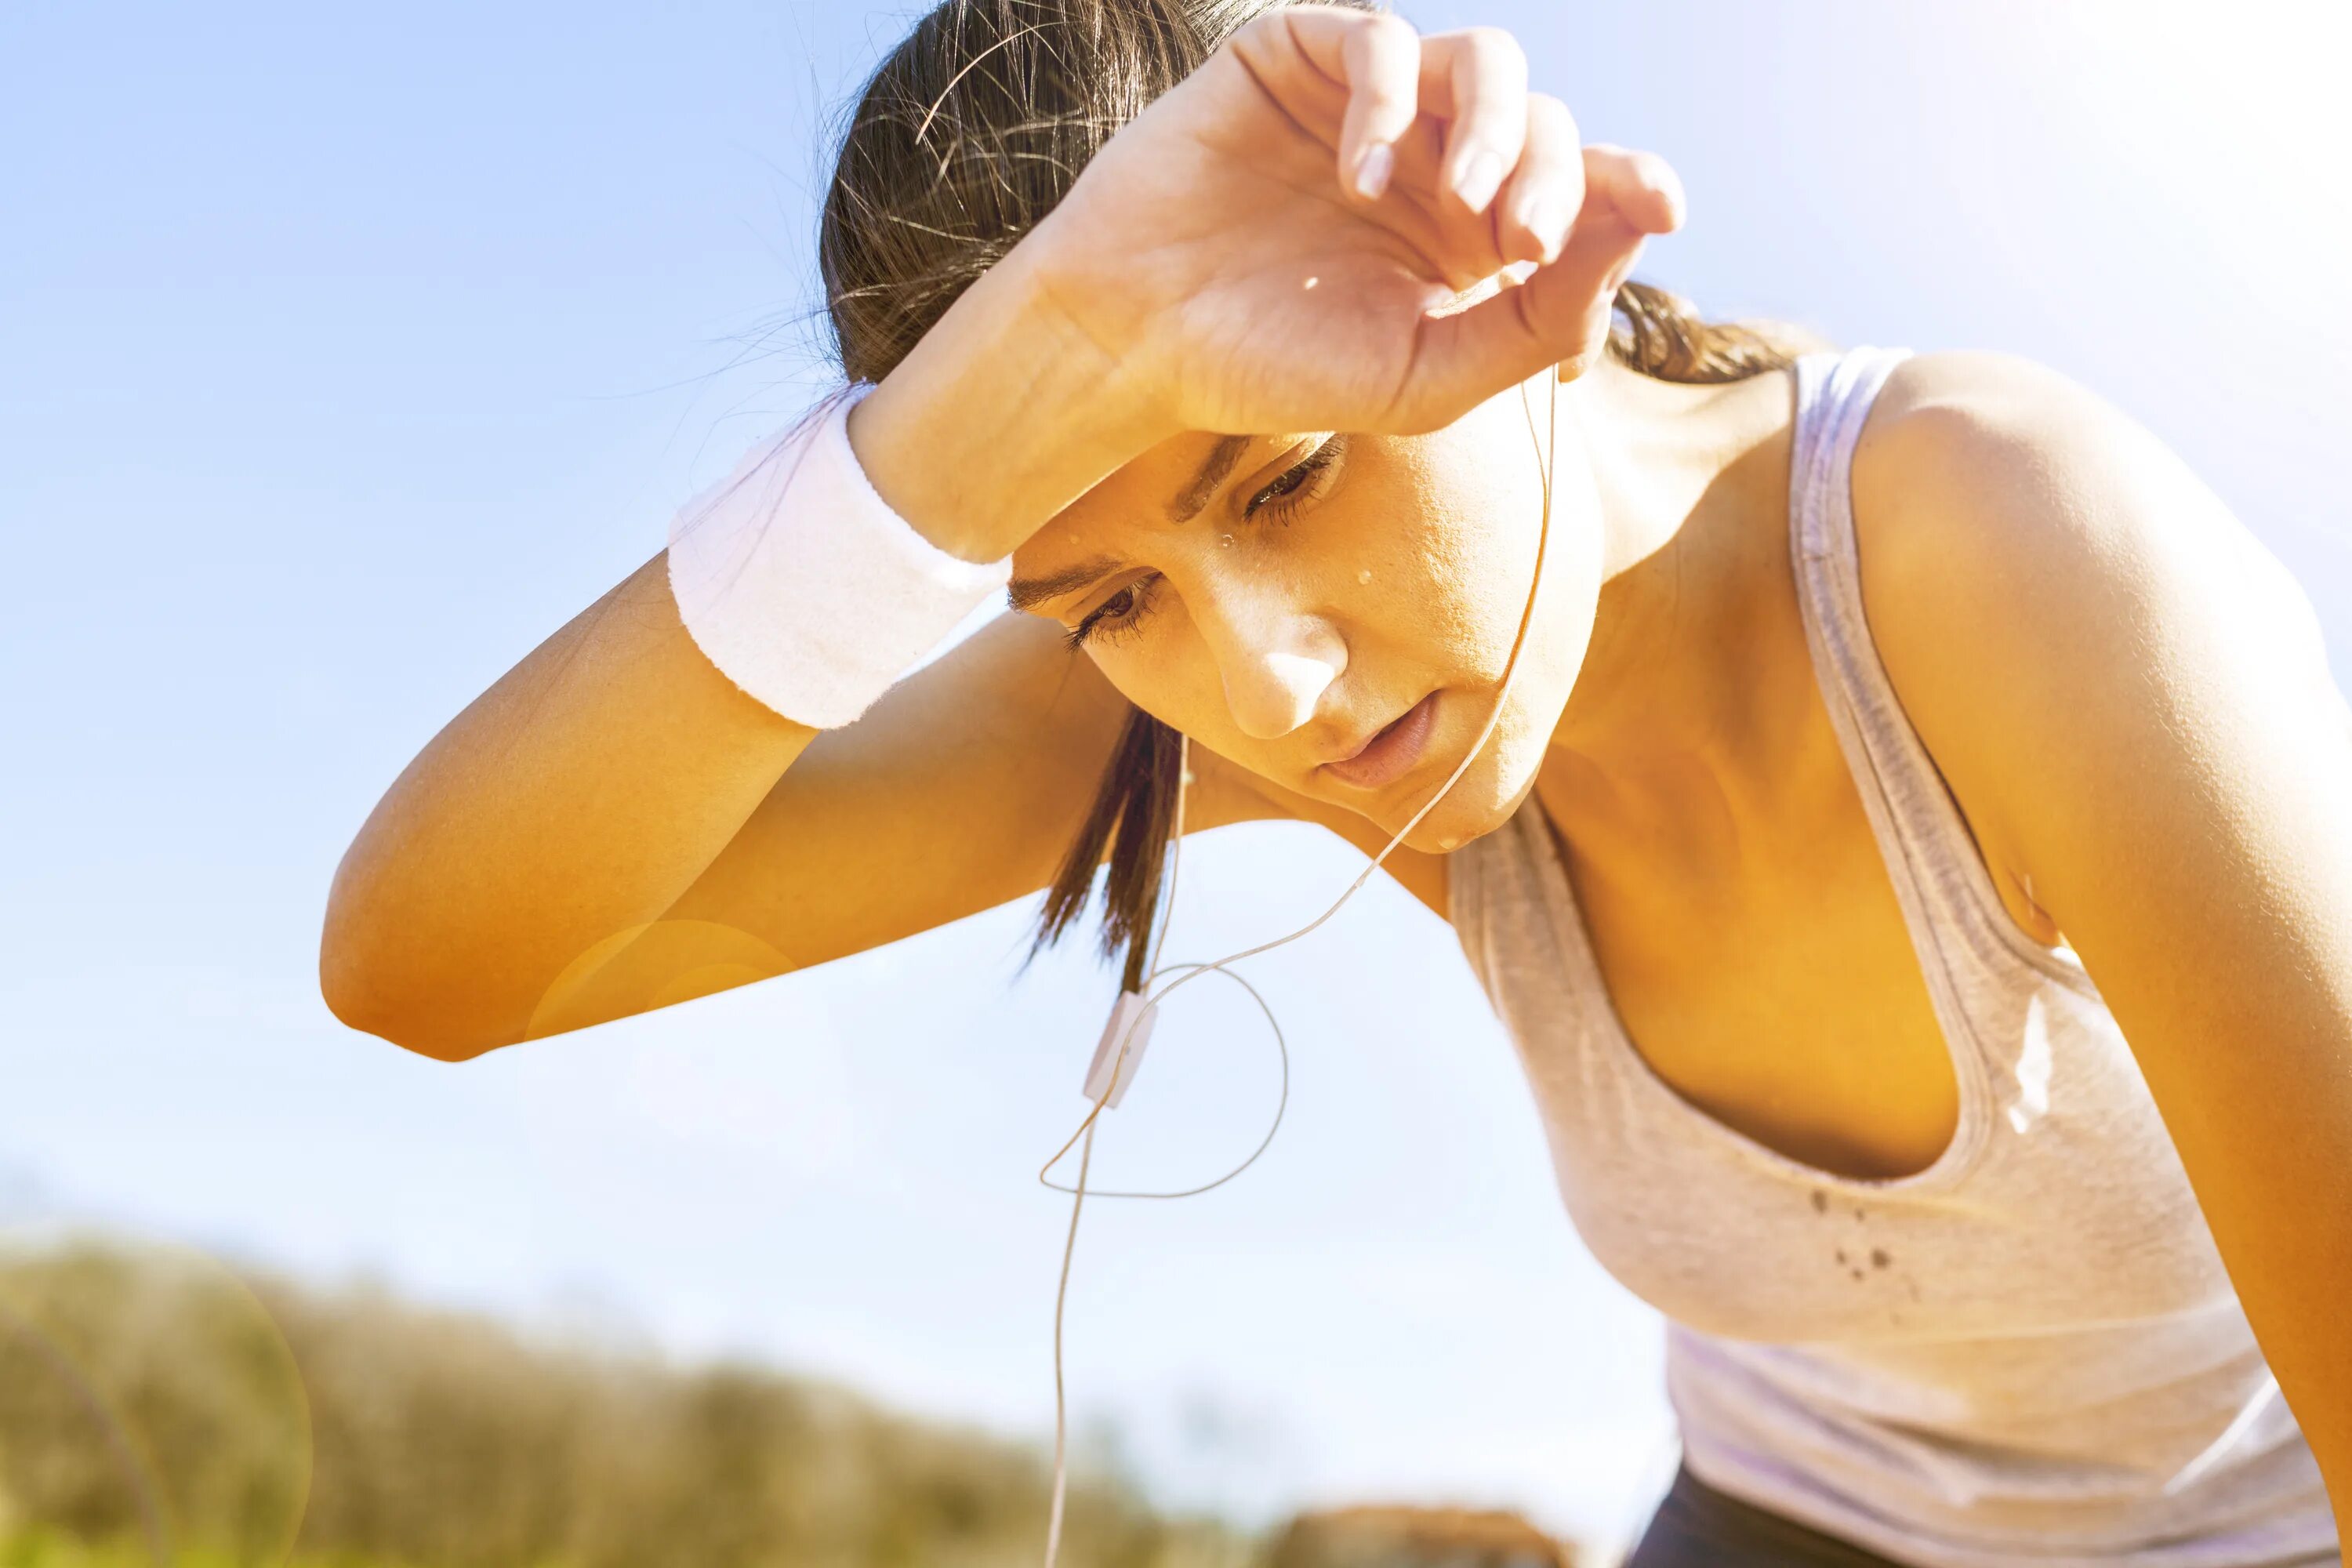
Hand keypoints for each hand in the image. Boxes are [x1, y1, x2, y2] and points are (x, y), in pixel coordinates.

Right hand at [1025, 5, 1684, 436]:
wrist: (1135, 341)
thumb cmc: (1274, 369)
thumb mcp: (1427, 376)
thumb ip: (1537, 317)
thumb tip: (1646, 223)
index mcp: (1472, 241)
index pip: (1581, 192)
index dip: (1630, 186)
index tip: (1667, 207)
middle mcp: (1432, 164)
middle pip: (1548, 126)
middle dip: (1555, 178)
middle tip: (1520, 242)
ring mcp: (1369, 107)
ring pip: (1487, 64)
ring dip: (1496, 126)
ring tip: (1461, 204)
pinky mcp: (1301, 58)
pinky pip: (1382, 39)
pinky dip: (1388, 100)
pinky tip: (1358, 177)